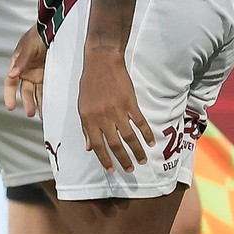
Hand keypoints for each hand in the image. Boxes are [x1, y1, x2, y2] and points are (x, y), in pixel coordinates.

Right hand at [6, 27, 46, 116]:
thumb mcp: (28, 47)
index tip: (10, 106)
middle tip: (30, 112)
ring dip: (38, 103)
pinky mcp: (49, 74)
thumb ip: (21, 61)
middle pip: (24, 91)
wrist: (55, 28)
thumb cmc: (38, 35)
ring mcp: (38, 74)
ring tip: (42, 114)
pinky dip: (48, 97)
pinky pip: (47, 88)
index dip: (9, 95)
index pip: (10, 83)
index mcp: (17, 64)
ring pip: (36, 92)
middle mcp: (26, 71)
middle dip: (27, 102)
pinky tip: (50, 105)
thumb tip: (11, 74)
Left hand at [78, 46, 152, 170]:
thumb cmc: (89, 85)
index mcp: (89, 120)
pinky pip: (141, 122)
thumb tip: (89, 147)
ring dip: (137, 150)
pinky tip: (152, 142)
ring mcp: (118, 111)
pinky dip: (147, 134)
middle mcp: (103, 118)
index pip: (98, 145)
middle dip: (123, 159)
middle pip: (115, 144)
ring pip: (130, 136)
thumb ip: (86, 128)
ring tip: (143, 161)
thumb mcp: (82, 107)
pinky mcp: (130, 103)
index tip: (111, 170)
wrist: (101, 63)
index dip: (105, 159)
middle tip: (130, 170)